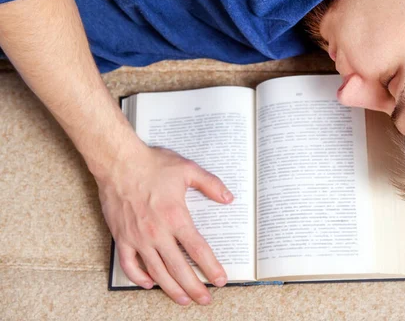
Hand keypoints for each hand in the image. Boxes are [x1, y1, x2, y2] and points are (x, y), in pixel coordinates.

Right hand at [96, 144, 233, 305]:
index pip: (198, 250)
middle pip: (179, 268)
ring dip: (171, 288)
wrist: (118, 162)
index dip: (211, 267)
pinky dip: (140, 278)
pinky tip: (150, 283)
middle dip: (194, 287)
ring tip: (183, 300)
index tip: (220, 280)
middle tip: (205, 299)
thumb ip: (211, 184)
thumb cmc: (153, 164)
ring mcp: (138, 237)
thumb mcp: (188, 169)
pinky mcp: (121, 237)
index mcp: (176, 217)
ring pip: (156, 272)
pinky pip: (130, 265)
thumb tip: (228, 198)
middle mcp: (157, 232)